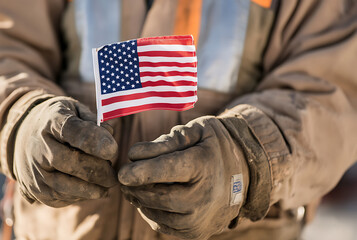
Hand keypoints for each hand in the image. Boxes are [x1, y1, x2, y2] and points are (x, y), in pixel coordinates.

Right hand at [14, 97, 117, 206]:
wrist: (25, 133)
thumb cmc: (62, 121)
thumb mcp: (76, 110)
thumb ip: (95, 122)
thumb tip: (109, 136)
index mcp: (52, 121)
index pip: (74, 131)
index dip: (95, 141)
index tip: (112, 149)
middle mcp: (39, 146)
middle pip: (72, 163)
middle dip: (99, 171)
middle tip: (114, 175)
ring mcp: (34, 170)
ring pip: (67, 186)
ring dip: (92, 188)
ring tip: (107, 184)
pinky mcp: (35, 189)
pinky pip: (61, 198)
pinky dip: (81, 196)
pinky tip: (92, 189)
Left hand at [119, 116, 248, 238]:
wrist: (245, 173)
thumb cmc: (214, 146)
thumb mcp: (195, 131)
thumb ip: (166, 141)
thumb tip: (133, 156)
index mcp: (204, 166)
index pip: (167, 170)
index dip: (141, 172)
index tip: (121, 173)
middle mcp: (204, 198)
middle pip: (157, 196)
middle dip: (135, 186)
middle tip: (125, 175)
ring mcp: (200, 220)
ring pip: (155, 212)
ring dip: (140, 199)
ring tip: (137, 184)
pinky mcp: (195, 233)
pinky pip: (161, 224)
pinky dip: (150, 211)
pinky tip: (150, 196)